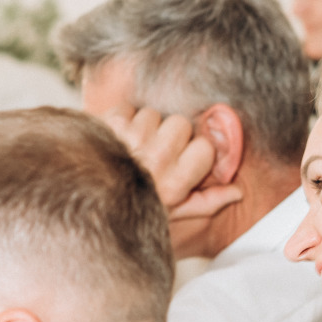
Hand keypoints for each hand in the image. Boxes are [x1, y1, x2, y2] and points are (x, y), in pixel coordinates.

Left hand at [103, 108, 243, 221]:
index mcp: (175, 183)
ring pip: (153, 114)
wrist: (83, 205)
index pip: (205, 148)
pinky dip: (122, 119)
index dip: (195, 152)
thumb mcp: (174, 213)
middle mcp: (157, 161)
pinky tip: (117, 139)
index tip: (182, 162)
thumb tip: (238, 192)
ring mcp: (132, 141)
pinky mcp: (109, 125)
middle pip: (181, 124)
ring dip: (144, 128)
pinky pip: (128, 107)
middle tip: (155, 155)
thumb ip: (208, 202)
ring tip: (132, 149)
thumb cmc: (133, 209)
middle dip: (170, 136)